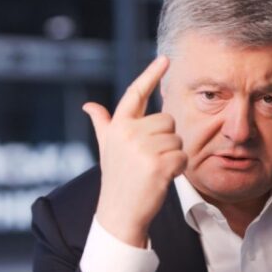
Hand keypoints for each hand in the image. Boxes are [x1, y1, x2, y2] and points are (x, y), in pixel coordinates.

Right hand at [83, 56, 186, 247]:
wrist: (119, 212)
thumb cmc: (117, 177)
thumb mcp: (107, 147)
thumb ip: (103, 124)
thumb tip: (89, 106)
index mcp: (118, 126)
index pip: (136, 93)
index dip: (151, 74)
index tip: (165, 59)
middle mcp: (128, 133)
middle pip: (167, 121)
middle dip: (165, 140)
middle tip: (149, 159)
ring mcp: (143, 149)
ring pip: (177, 139)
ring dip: (172, 156)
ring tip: (153, 170)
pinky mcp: (158, 165)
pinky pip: (183, 157)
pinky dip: (178, 169)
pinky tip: (162, 178)